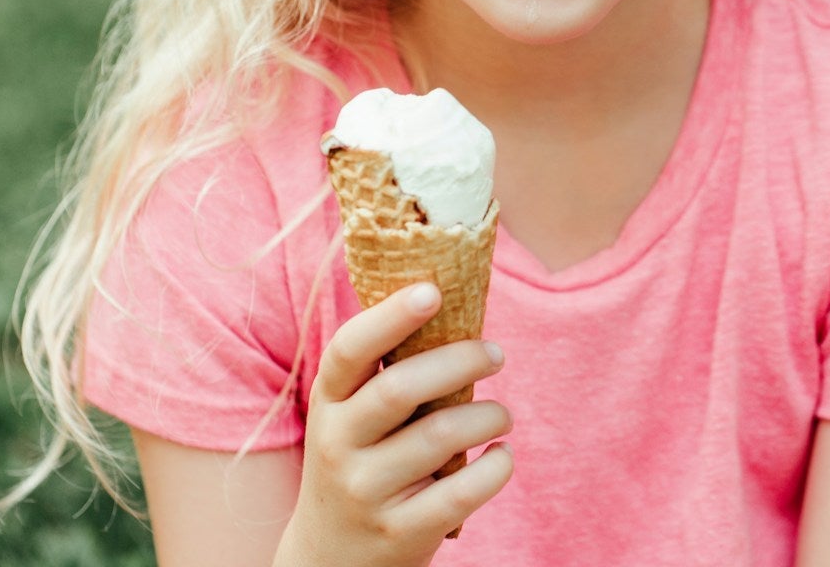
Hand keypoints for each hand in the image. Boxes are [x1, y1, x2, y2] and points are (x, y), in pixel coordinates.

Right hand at [276, 282, 512, 566]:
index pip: (349, 349)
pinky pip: (464, 490)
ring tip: (502, 414)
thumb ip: (384, 374)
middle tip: (496, 354)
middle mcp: (337, 445)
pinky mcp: (401, 532)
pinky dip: (498, 466)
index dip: (390, 316)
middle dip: (461, 360)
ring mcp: (366, 491)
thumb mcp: (349, 419)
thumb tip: (452, 299)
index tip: (432, 290)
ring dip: (490, 415)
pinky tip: (502, 456)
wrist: (330, 560)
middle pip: (401, 388)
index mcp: (327, 403)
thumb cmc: (359, 464)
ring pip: (443, 435)